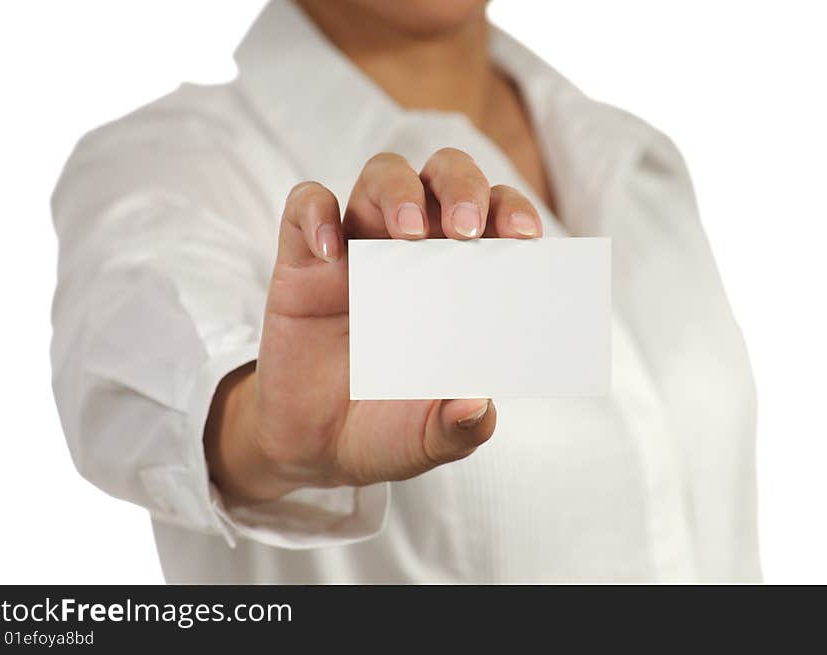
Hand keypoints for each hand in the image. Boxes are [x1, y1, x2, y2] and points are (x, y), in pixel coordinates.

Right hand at [205, 148, 542, 501]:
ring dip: (399, 191)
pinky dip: (317, 214)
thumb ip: (458, 427)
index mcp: (458, 280)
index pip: (493, 218)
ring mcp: (357, 250)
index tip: (525, 236)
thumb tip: (479, 406)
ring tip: (408, 235)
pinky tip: (330, 252)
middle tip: (466, 229)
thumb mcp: (428, 438)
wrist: (314, 448)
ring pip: (381, 175)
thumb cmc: (385, 429)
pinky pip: (306, 206)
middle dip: (461, 186)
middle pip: (441, 177)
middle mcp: (411, 252)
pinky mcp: (302, 261)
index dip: (511, 211)